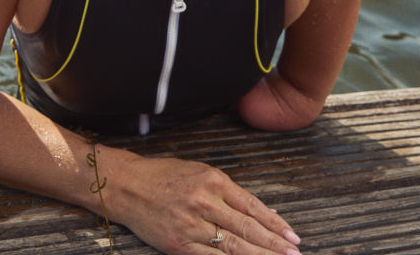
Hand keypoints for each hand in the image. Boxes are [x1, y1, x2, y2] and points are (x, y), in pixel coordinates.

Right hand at [105, 153, 300, 254]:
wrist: (126, 185)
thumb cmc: (163, 175)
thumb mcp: (200, 172)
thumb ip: (229, 192)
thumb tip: (261, 212)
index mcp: (213, 181)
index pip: (252, 207)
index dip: (275, 223)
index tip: (292, 236)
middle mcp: (205, 202)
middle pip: (247, 229)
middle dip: (274, 245)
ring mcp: (191, 225)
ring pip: (233, 247)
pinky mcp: (178, 244)